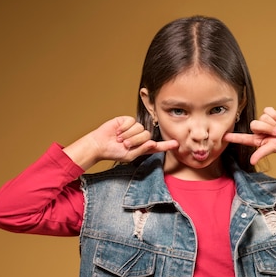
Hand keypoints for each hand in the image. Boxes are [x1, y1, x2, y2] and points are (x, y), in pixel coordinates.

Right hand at [64, 116, 178, 169]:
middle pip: (147, 136)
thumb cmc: (114, 152)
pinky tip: (118, 131)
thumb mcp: (129, 156)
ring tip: (119, 139)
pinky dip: (124, 128)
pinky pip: (132, 122)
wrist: (99, 144)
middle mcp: (140, 137)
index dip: (166, 145)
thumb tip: (152, 143)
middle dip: (135, 141)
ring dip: (128, 135)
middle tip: (124, 144)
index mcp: (142, 147)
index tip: (176, 144)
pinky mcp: (127, 120)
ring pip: (140, 128)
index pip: (157, 146)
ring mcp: (134, 128)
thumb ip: (142, 150)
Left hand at [223, 107, 275, 164]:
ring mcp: (264, 122)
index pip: (243, 138)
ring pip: (263, 117)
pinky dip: (275, 115)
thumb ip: (262, 153)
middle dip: (267, 128)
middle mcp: (259, 130)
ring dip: (273, 123)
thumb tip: (252, 161)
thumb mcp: (273, 148)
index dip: (234, 137)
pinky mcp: (270, 114)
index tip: (223, 136)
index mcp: (257, 140)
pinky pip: (268, 110)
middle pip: (255, 124)